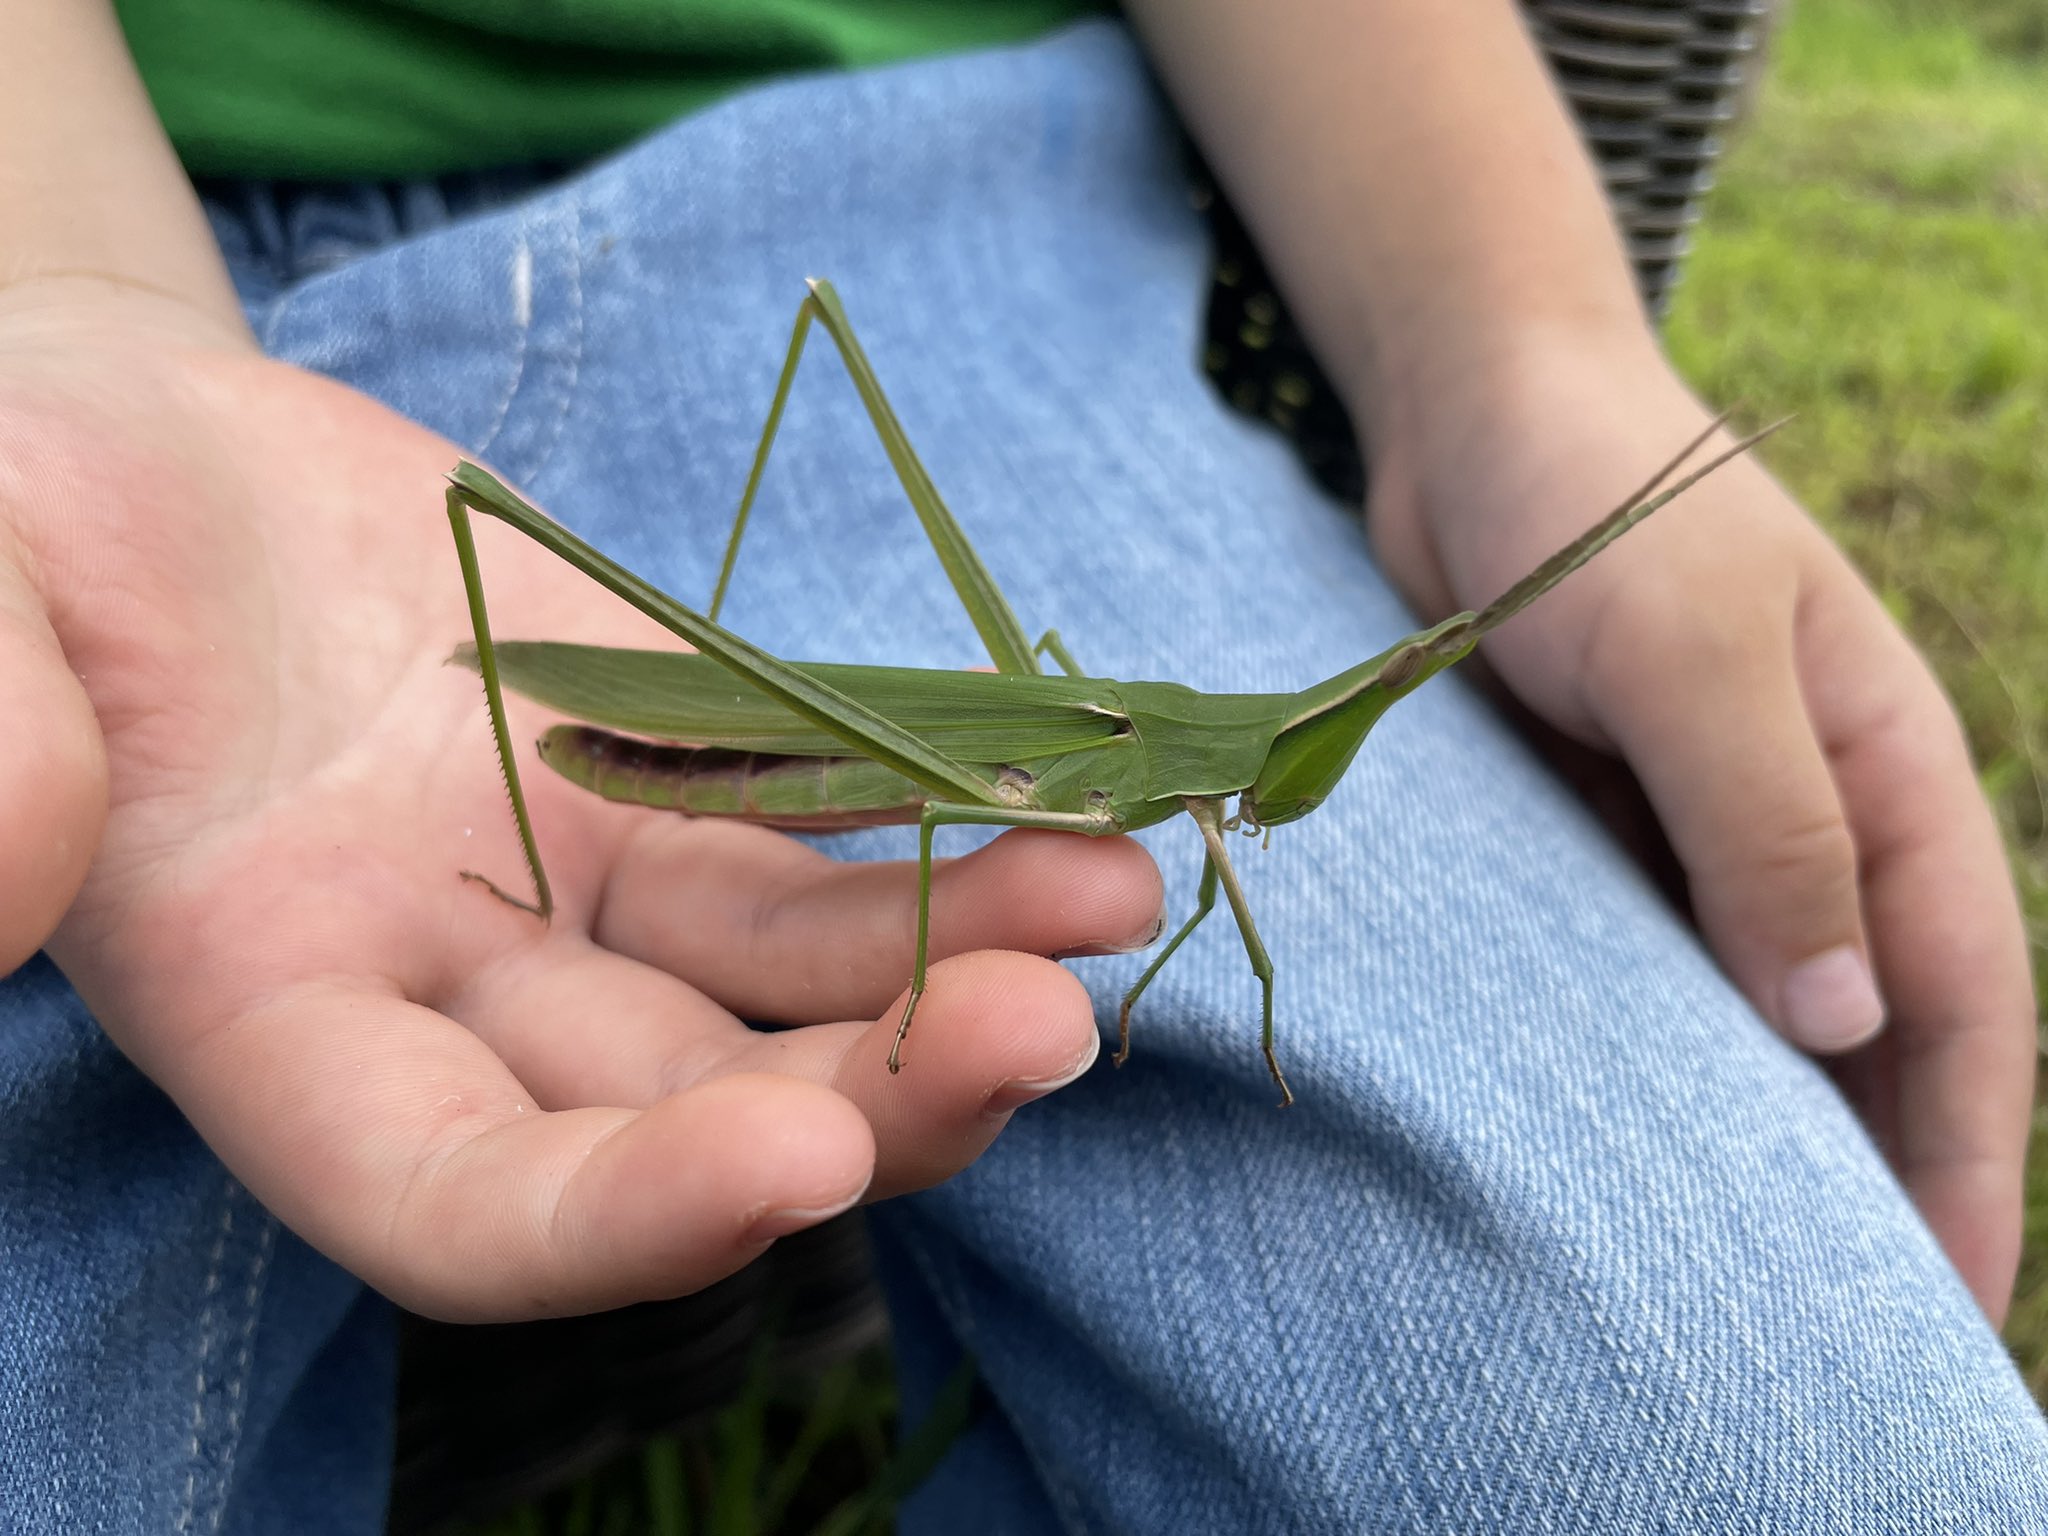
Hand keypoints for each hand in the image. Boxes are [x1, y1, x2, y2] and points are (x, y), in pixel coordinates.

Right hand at [0, 278, 1161, 1319]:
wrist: (134, 458)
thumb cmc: (9, 528)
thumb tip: (8, 870)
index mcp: (277, 1021)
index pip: (455, 1199)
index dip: (619, 1218)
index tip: (792, 1163)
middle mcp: (456, 998)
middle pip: (686, 1112)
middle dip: (872, 1098)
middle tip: (1045, 1037)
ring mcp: (580, 891)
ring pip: (789, 982)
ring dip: (960, 964)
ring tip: (1112, 902)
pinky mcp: (667, 773)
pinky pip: (820, 828)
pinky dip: (944, 830)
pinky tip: (1074, 815)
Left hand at [1365, 328, 2034, 1321]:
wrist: (1472, 411)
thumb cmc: (1596, 499)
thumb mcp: (1696, 653)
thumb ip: (1772, 829)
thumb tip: (1850, 1023)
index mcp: (1891, 771)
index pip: (1964, 995)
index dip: (1968, 1154)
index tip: (1956, 1307)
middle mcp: (1812, 815)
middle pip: (1872, 1029)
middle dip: (1875, 1175)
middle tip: (1841, 1338)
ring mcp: (1701, 824)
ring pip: (1754, 1012)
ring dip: (1757, 1132)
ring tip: (1730, 1279)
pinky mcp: (1601, 823)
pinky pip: (1640, 964)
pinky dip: (1646, 1054)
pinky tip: (1613, 1143)